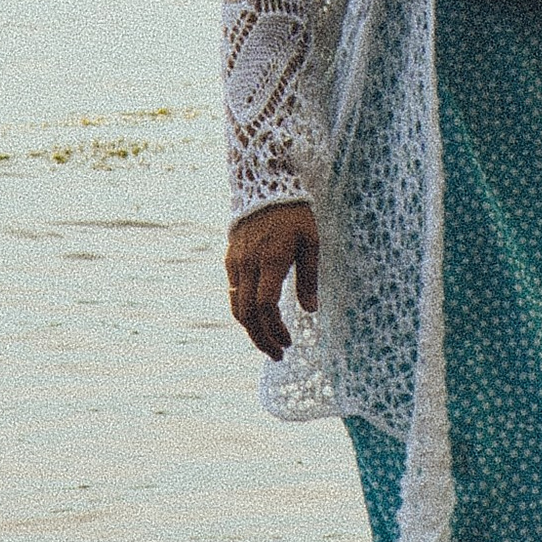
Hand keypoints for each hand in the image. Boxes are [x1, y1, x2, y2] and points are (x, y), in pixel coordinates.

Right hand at [226, 200, 317, 360]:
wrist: (263, 186)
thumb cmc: (293, 214)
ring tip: (267, 344)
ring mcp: (236, 262)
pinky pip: (234, 293)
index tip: (289, 343)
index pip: (267, 306)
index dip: (276, 330)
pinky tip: (258, 320)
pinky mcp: (230, 259)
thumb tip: (310, 310)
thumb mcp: (310, 242)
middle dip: (261, 339)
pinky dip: (244, 312)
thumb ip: (309, 277)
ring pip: (237, 307)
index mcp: (271, 260)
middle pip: (248, 314)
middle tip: (277, 355)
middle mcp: (249, 264)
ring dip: (250, 330)